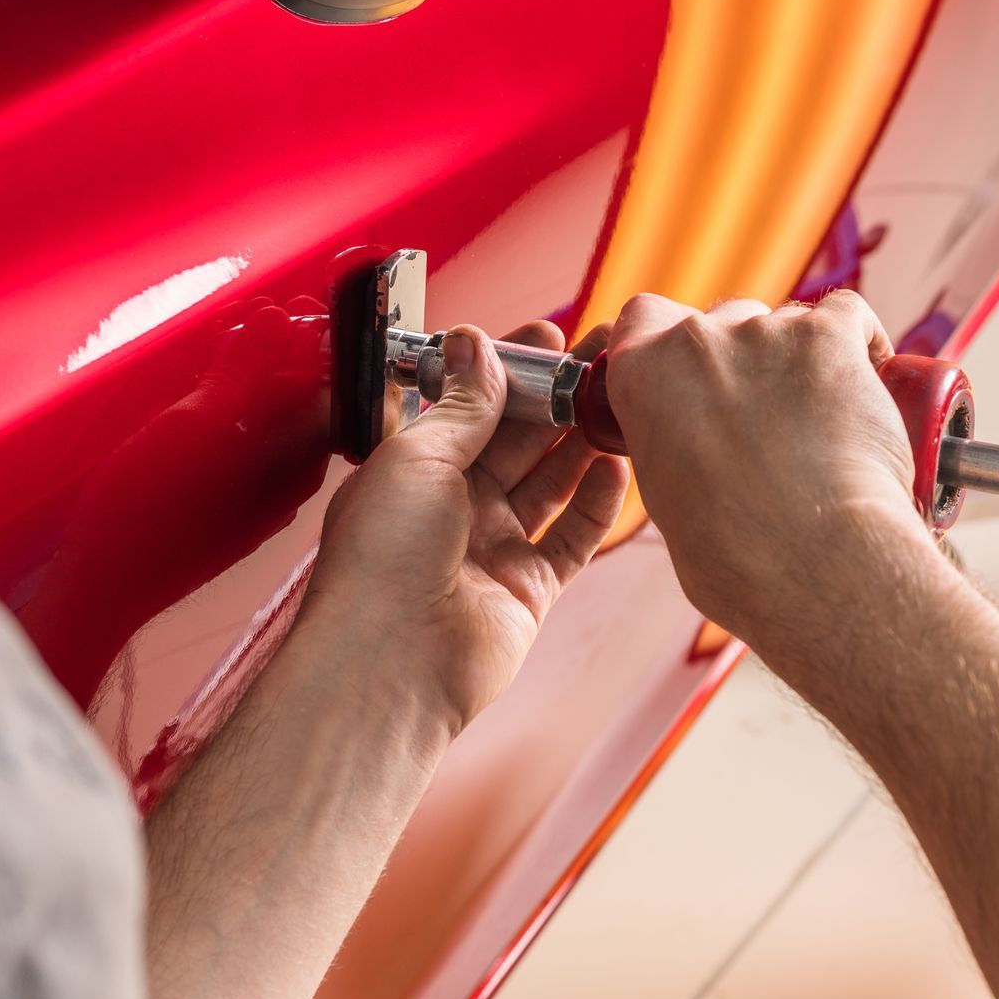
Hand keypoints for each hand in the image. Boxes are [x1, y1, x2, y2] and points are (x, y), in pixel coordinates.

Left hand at [305, 322, 630, 734]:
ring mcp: (492, 547)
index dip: (509, 370)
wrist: (390, 661)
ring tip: (617, 402)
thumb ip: (463, 404)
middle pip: (516, 441)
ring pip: (549, 484)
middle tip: (599, 360)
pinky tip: (615, 467)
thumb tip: (476, 343)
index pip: (470, 406)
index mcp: (414, 470)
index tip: (548, 337)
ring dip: (581, 443)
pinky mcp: (528, 589)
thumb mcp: (419, 456)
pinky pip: (571, 538)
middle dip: (556, 399)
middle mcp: (452, 507)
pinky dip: (596, 504)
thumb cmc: (381, 559)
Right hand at [601, 291, 927, 651]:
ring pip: (787, 323)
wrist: (812, 563)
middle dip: (746, 360)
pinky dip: (862, 344)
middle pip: (724, 321)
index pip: (642, 320)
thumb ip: (672, 448)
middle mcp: (696, 341)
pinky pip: (848, 316)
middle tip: (771, 418)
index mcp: (641, 376)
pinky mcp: (830, 338)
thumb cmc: (738, 557)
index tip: (693, 374)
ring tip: (828, 425)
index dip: (669, 340)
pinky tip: (872, 382)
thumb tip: (698, 452)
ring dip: (803, 360)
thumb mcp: (667, 499)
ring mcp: (764, 333)